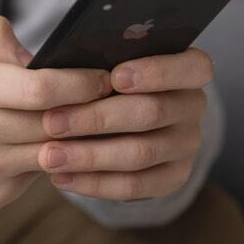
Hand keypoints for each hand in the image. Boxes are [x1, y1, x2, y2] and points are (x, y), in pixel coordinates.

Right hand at [0, 16, 110, 223]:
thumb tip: (36, 57)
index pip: (39, 87)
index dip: (80, 82)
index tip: (104, 77)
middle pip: (54, 120)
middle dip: (92, 109)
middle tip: (116, 97)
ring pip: (56, 150)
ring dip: (85, 137)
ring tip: (103, 119)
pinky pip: (45, 174)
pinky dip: (65, 158)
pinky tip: (75, 144)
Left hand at [38, 49, 212, 200]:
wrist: (113, 121)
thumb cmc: (103, 79)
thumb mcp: (103, 60)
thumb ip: (94, 58)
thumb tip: (58, 62)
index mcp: (188, 68)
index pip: (192, 67)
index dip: (156, 71)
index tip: (114, 77)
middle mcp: (193, 106)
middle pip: (152, 112)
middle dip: (97, 118)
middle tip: (52, 122)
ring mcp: (186, 144)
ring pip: (140, 153)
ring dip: (89, 156)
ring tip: (49, 156)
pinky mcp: (173, 177)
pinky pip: (135, 186)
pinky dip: (95, 183)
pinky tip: (61, 178)